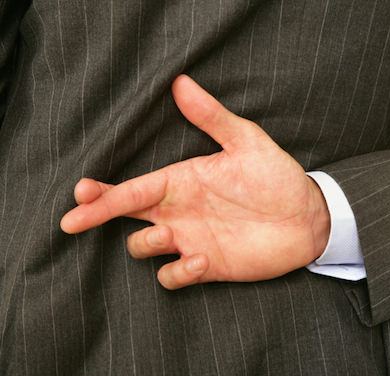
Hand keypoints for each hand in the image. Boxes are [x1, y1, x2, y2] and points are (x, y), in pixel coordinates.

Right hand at [60, 75, 329, 288]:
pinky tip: (202, 259)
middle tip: (76, 219)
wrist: (309, 216)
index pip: (134, 187)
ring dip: (146, 243)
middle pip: (126, 216)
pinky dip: (180, 272)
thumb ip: (213, 118)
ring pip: (144, 247)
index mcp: (182, 181)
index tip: (80, 191)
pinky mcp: (207, 265)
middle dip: (98, 216)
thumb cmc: (277, 177)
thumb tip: (182, 82)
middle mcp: (179, 211)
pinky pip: (175, 276)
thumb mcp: (246, 142)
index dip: (104, 192)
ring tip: (167, 234)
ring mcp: (191, 239)